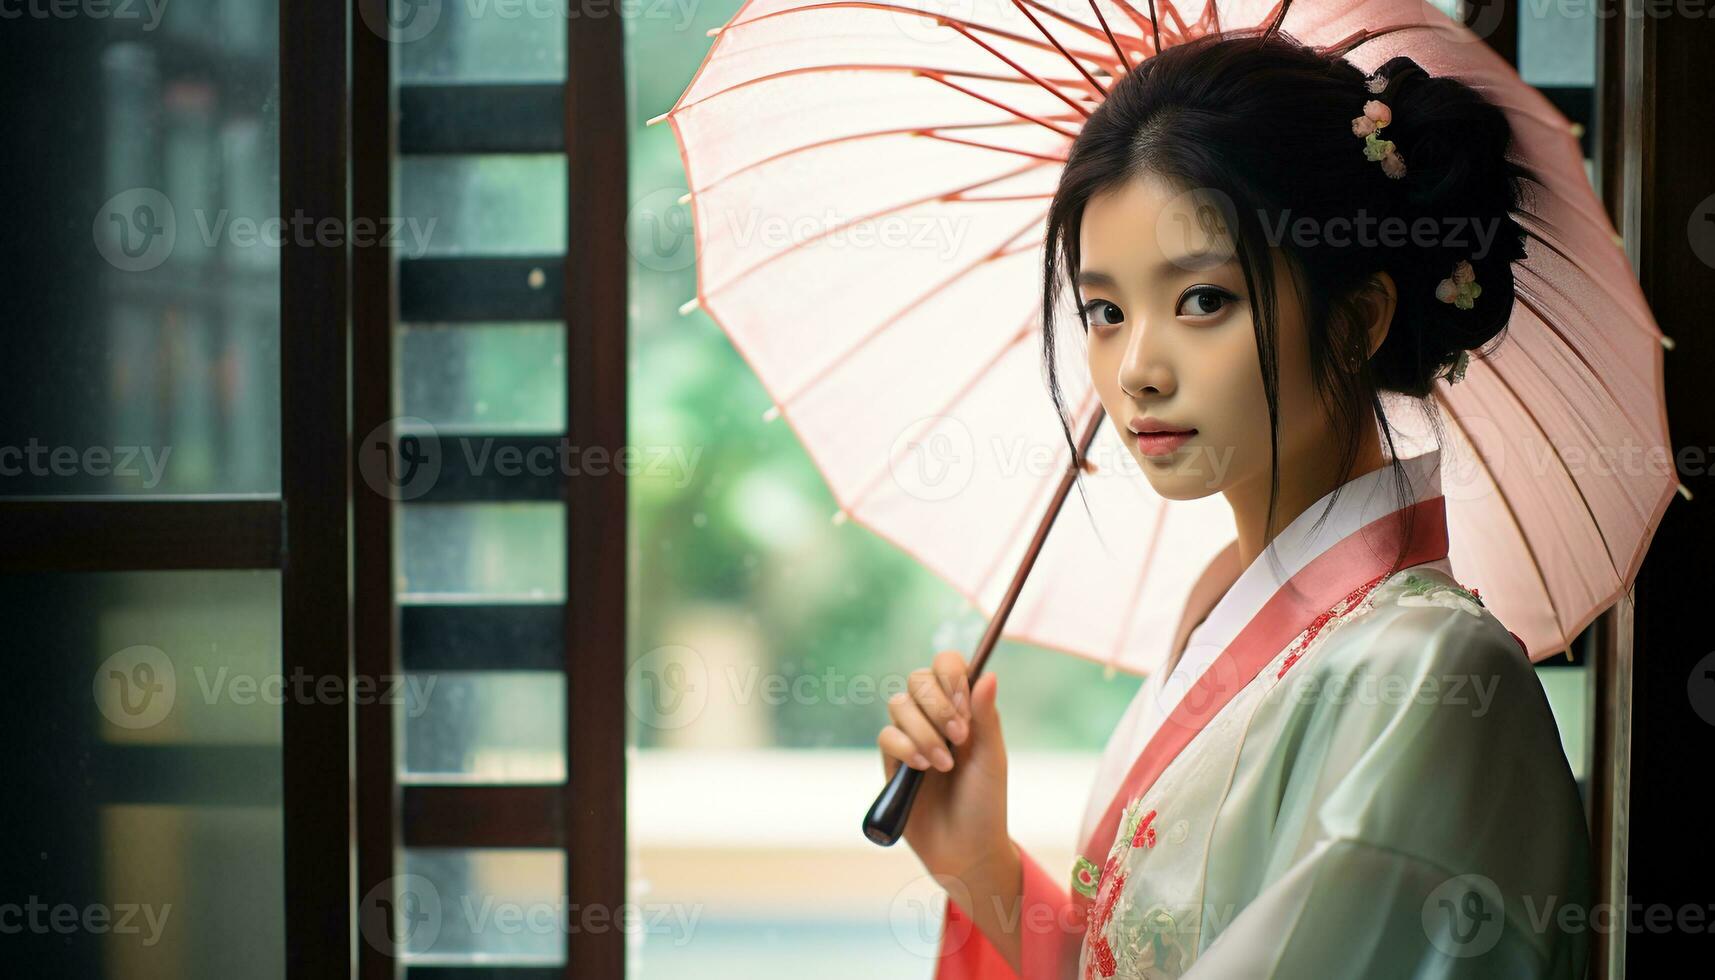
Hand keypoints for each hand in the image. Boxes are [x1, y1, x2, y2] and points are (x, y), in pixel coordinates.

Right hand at [876, 651, 1010, 883]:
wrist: (965, 849)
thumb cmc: (986, 803)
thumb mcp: (991, 758)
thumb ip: (986, 716)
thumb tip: (989, 673)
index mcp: (964, 708)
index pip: (948, 666)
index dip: (951, 675)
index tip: (964, 702)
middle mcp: (935, 716)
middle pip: (919, 679)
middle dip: (938, 705)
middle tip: (959, 737)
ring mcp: (912, 736)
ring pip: (899, 704)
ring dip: (923, 732)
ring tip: (943, 765)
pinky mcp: (893, 760)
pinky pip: (886, 735)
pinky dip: (905, 748)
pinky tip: (922, 770)